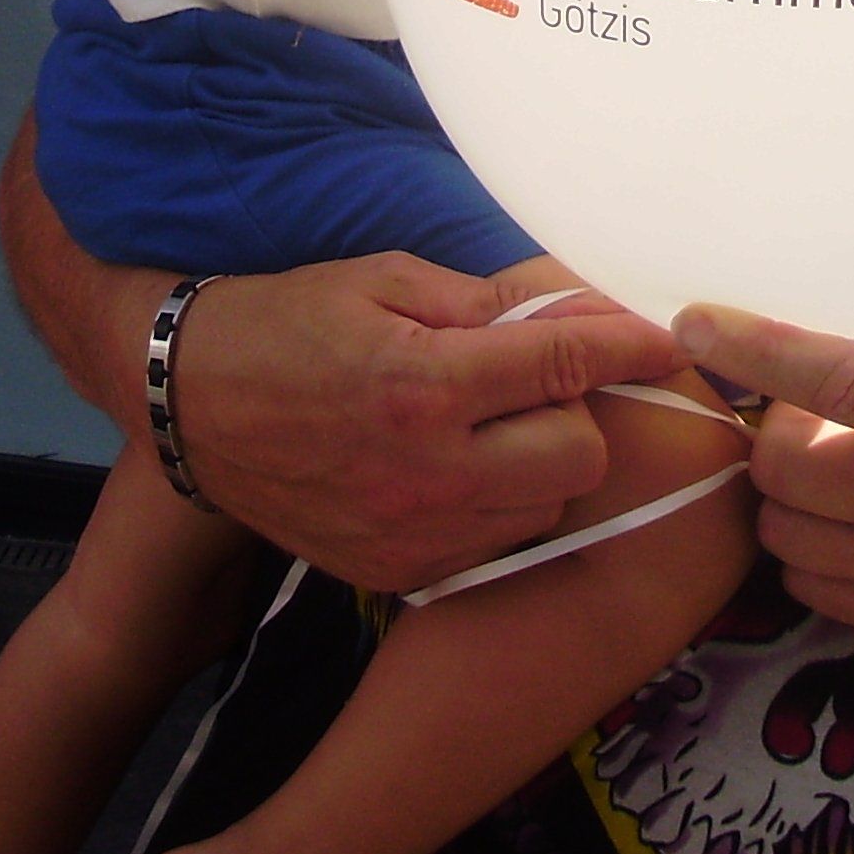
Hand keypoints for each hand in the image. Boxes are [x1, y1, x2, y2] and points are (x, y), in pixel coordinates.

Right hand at [175, 255, 688, 593]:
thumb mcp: (385, 281)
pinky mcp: (394, 571)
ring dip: (542, 463)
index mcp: (423, 384)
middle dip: (575, 412)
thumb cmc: (288, 324)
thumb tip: (579, 310)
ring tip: (491, 425)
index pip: (564, 365)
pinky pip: (492, 545)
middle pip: (578, 456)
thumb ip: (488, 303)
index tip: (663, 342)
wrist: (190, 404)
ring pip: (545, 508)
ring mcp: (411, 532)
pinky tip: (457, 468)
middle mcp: (425, 470)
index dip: (628, 347)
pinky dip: (498, 506)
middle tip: (535, 383)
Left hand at [673, 299, 853, 648]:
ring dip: (786, 491)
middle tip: (808, 412)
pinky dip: (809, 550)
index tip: (698, 321)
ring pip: (782, 529)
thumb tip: (848, 277)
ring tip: (828, 467)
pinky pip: (810, 586)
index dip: (752, 346)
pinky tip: (845, 522)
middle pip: (780, 462)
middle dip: (776, 428)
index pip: (827, 375)